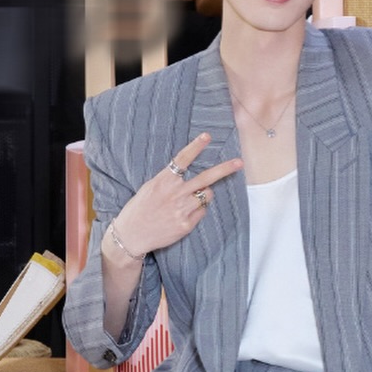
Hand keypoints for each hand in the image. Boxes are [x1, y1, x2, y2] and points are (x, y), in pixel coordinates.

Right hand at [105, 132, 241, 260]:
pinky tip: (183, 214)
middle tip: (239, 163)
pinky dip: (197, 210)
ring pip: (207, 195)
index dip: (195, 147)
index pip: (182, 159)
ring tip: (190, 199)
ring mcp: (182, 209)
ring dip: (204, 194)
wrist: (131, 234)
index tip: (207, 136)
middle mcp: (175, 193)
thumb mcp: (150, 187)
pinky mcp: (186, 224)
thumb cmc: (140, 208)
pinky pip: (202, 212)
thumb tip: (190, 177)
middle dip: (225, 169)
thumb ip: (169, 180)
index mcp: (164, 180)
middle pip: (206, 178)